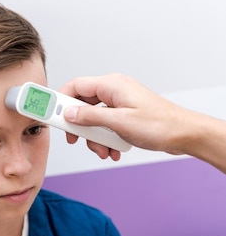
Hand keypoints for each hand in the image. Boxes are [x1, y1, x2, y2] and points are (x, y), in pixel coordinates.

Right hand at [60, 73, 182, 157]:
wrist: (183, 134)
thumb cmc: (159, 125)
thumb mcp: (119, 122)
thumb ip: (90, 116)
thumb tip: (69, 113)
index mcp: (111, 85)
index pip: (75, 86)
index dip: (60, 100)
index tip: (51, 115)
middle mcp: (114, 90)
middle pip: (82, 105)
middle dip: (81, 126)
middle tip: (77, 140)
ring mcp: (120, 103)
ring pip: (94, 119)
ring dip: (95, 138)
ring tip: (104, 151)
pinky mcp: (125, 115)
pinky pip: (106, 125)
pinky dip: (106, 139)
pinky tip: (113, 150)